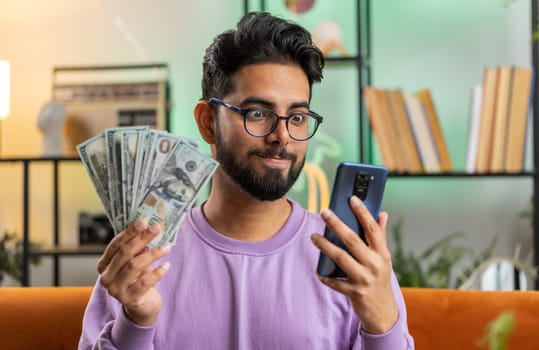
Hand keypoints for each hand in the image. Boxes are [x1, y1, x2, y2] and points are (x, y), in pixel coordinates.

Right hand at [97, 220, 170, 325]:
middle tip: (156, 229)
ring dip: (153, 254)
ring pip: (134, 266)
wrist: (142, 306)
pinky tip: (167, 265)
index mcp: (104, 264)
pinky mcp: (129, 299)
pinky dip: (157, 272)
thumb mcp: (135, 262)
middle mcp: (106, 277)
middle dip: (142, 239)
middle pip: (125, 253)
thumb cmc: (138, 279)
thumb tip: (148, 228)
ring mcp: (116, 289)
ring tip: (167, 247)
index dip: (129, 232)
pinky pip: (144, 282)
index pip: (116, 244)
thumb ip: (137, 248)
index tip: (143, 221)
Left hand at [311, 195, 397, 333]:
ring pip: (341, 258)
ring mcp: (365, 279)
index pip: (372, 228)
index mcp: (382, 253)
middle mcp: (375, 264)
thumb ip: (381, 236)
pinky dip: (325, 276)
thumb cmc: (380, 278)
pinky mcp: (355, 292)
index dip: (362, 212)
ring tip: (313, 236)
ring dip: (325, 246)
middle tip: (324, 212)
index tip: (352, 198)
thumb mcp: (384, 258)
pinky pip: (335, 282)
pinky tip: (317, 270)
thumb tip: (382, 213)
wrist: (383, 311)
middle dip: (337, 224)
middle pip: (353, 240)